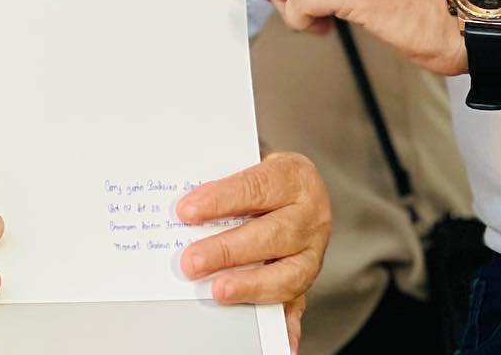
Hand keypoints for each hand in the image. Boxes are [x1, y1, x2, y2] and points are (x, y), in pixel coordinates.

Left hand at [176, 152, 329, 351]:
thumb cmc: (265, 178)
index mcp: (294, 177)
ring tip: (218, 292)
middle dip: (228, 250)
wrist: (299, 188)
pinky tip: (278, 342)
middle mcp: (310, 215)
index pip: (256, 187)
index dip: (220, 199)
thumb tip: (187, 208)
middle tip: (191, 262)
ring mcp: (314, 251)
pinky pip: (299, 304)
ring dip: (249, 286)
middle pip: (270, 234)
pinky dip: (288, 325)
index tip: (186, 211)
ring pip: (287, 274)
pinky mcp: (308, 280)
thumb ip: (226, 183)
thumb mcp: (251, 163)